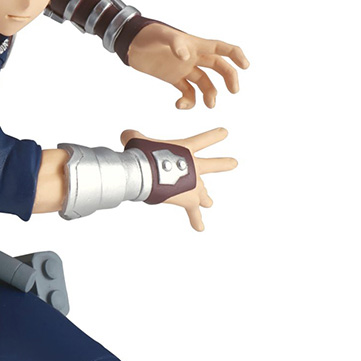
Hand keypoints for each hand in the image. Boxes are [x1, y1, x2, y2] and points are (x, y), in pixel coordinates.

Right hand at [121, 127, 236, 231]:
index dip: (214, 136)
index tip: (225, 133)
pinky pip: (194, 213)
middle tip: (234, 163)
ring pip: (203, 192)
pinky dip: (196, 220)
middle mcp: (195, 166)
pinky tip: (200, 228)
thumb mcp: (137, 140)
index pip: (203, 140)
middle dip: (223, 164)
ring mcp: (194, 184)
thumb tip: (126, 135)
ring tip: (210, 203)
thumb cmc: (143, 154)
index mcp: (186, 149)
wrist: (148, 172)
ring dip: (206, 197)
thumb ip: (133, 136)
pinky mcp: (189, 200)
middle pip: (212, 165)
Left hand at [126, 23, 248, 109]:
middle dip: (229, 78)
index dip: (236, 55)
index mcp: (195, 44)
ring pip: (204, 83)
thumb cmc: (146, 34)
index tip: (245, 66)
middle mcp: (193, 57)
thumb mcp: (161, 35)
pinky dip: (187, 101)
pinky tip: (179, 105)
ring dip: (210, 94)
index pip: (221, 48)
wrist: (130, 44)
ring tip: (209, 105)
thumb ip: (175, 43)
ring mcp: (184, 68)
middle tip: (234, 91)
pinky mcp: (173, 78)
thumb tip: (185, 56)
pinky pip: (187, 92)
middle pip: (218, 67)